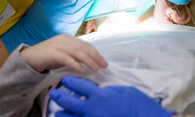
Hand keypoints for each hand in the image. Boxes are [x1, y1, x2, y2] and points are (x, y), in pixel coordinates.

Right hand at [2, 0, 97, 51]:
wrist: (36, 32)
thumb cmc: (40, 10)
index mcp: (53, 5)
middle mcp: (62, 16)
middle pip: (83, 0)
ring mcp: (70, 24)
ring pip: (87, 7)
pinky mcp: (74, 29)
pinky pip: (85, 15)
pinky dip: (84, 8)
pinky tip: (78, 6)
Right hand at [20, 34, 106, 72]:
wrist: (28, 58)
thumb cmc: (48, 58)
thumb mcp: (64, 55)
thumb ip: (75, 55)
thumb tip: (90, 62)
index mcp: (68, 38)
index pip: (86, 45)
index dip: (96, 53)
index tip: (104, 61)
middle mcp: (64, 39)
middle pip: (83, 47)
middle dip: (95, 57)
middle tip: (103, 66)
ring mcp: (58, 45)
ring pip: (77, 52)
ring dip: (88, 61)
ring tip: (96, 69)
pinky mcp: (52, 53)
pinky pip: (67, 58)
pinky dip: (76, 65)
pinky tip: (82, 71)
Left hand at [49, 76, 175, 116]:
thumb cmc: (140, 106)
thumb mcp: (126, 91)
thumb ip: (110, 90)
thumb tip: (101, 89)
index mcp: (102, 96)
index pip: (81, 87)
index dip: (72, 82)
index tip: (66, 80)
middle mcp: (94, 110)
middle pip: (71, 103)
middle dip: (61, 97)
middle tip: (53, 94)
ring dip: (63, 114)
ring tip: (57, 111)